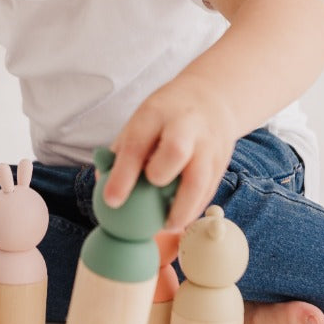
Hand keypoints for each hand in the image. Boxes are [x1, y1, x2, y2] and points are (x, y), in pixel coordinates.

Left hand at [103, 75, 236, 231]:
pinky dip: (195, 208)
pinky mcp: (221, 161)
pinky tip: (180, 218)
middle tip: (145, 203)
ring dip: (182, 208)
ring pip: (200, 179)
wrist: (212, 98)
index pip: (137, 144)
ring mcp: (208, 144)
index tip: (111, 202)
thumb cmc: (164, 117)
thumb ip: (121, 151)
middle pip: (176, 150)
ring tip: (166, 225)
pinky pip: (209, 190)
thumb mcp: (141, 121)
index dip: (123, 174)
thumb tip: (102, 185)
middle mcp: (186, 126)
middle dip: (160, 177)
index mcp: (156, 114)